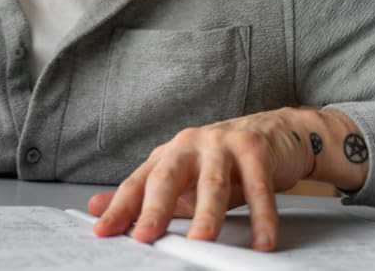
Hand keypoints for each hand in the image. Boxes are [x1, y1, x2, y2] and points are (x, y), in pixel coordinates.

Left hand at [89, 108, 367, 250]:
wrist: (278, 133)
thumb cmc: (224, 162)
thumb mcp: (182, 179)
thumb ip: (143, 196)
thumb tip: (95, 207)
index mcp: (168, 154)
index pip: (138, 183)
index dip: (120, 207)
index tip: (102, 231)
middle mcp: (190, 144)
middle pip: (168, 177)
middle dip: (156, 208)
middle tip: (146, 235)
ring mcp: (223, 144)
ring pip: (213, 184)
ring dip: (207, 215)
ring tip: (202, 241)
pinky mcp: (256, 149)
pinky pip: (259, 187)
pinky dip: (262, 216)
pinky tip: (262, 240)